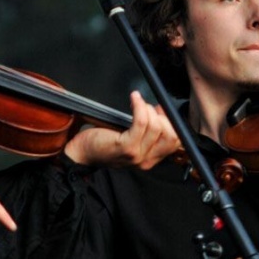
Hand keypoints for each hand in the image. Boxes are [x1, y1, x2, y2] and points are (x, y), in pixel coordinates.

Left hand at [63, 90, 179, 169]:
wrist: (82, 153)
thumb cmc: (103, 144)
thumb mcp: (131, 141)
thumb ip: (147, 132)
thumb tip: (159, 112)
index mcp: (151, 159)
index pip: (175, 141)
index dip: (171, 122)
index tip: (161, 111)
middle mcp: (146, 160)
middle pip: (170, 134)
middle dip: (162, 116)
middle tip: (149, 107)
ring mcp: (137, 155)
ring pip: (156, 126)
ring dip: (148, 109)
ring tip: (137, 104)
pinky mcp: (126, 147)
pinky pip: (141, 122)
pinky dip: (140, 107)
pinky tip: (134, 99)